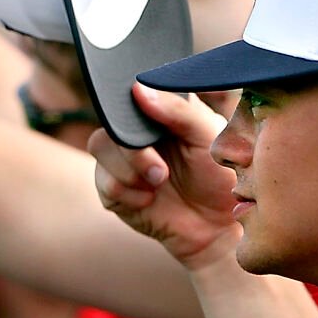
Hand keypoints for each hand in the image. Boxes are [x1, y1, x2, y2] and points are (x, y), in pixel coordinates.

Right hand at [90, 83, 239, 268]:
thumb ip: (178, 110)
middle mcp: (137, 132)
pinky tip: (150, 200)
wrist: (215, 227)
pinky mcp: (112, 188)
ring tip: (159, 183)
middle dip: (134, 149)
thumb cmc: (219, 177)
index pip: (132, 92)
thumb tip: (138, 90)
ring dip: (130, 170)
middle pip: (111, 121)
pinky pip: (103, 181)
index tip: (149, 122)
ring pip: (99, 145)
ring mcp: (122, 159)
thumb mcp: (206, 137)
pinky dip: (129, 193)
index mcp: (160, 111)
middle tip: (162, 172)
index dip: (134, 102)